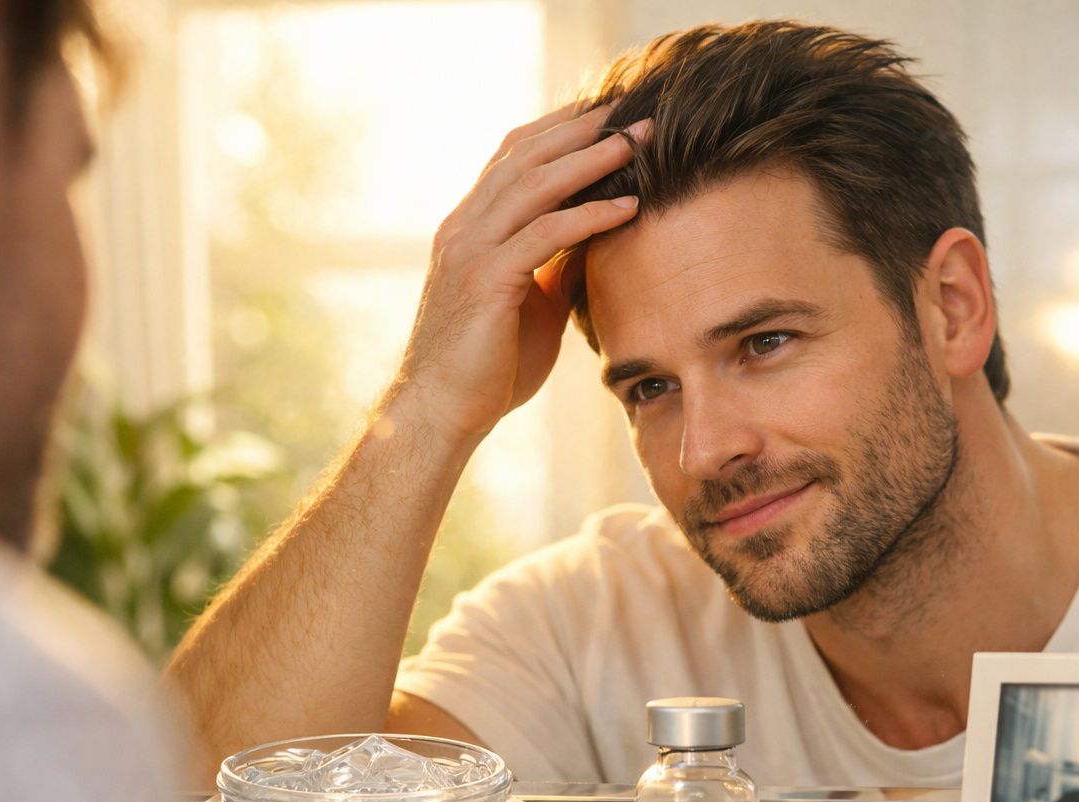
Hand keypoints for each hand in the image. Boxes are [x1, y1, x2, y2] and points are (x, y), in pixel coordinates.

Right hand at [401, 103, 647, 443]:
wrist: (442, 412)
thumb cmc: (489, 367)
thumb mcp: (532, 305)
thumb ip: (555, 267)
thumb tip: (594, 242)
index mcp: (470, 228)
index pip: (514, 158)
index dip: (560, 129)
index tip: (607, 112)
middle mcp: (465, 228)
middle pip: (526, 157)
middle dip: (582, 130)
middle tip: (634, 113)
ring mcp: (471, 250)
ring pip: (535, 185)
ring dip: (591, 161)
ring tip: (636, 144)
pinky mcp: (486, 280)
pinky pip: (545, 234)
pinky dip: (590, 216)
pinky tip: (628, 207)